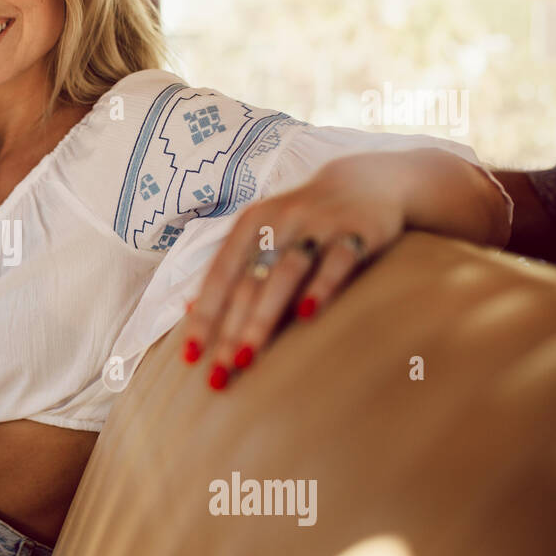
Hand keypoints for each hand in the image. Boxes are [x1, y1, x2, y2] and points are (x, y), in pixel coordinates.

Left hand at [179, 152, 408, 389]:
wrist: (367, 182)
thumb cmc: (303, 223)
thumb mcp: (264, 235)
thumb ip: (232, 270)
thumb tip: (188, 312)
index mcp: (251, 224)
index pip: (219, 274)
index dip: (204, 315)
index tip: (191, 355)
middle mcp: (280, 220)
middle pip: (248, 281)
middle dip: (229, 330)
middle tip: (218, 373)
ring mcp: (319, 224)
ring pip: (285, 273)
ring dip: (262, 316)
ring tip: (246, 356)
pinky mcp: (358, 230)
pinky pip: (337, 261)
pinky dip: (321, 286)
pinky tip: (307, 315)